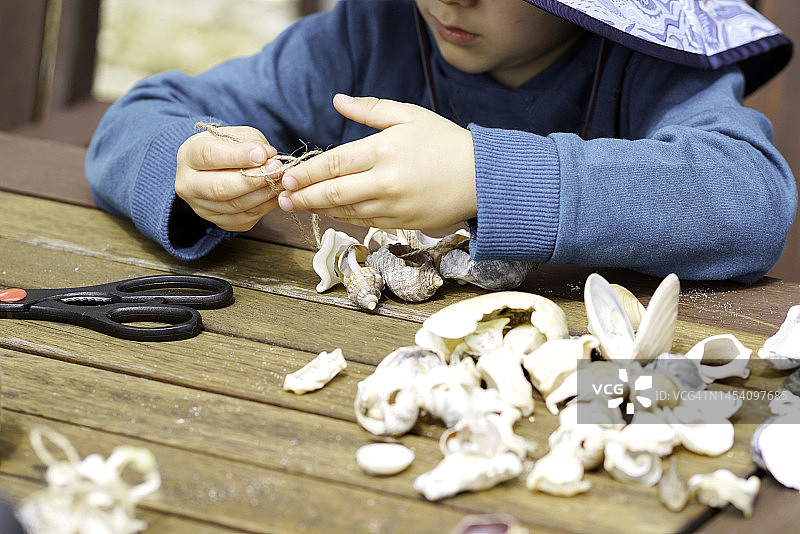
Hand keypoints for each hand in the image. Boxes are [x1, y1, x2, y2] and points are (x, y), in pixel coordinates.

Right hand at [175, 126, 281, 231]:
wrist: (219, 168)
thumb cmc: (229, 147)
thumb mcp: (238, 135)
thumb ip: (252, 143)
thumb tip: (269, 157)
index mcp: (189, 155)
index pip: (209, 156)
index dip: (237, 156)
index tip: (262, 154)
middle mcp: (188, 184)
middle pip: (219, 188)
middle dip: (253, 180)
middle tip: (276, 170)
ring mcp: (201, 207)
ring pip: (235, 206)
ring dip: (263, 194)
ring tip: (280, 180)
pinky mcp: (219, 221)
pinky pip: (244, 218)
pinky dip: (264, 206)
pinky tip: (275, 193)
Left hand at [278, 94, 476, 228]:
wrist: (481, 177)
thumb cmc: (444, 142)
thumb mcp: (409, 115)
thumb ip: (370, 109)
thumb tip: (338, 100)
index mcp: (383, 150)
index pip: (333, 164)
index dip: (306, 173)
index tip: (287, 177)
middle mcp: (385, 181)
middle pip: (333, 192)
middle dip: (303, 196)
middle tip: (282, 198)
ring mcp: (392, 206)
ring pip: (345, 211)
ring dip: (318, 209)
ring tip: (298, 206)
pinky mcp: (401, 223)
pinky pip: (364, 221)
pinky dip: (343, 217)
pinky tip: (329, 212)